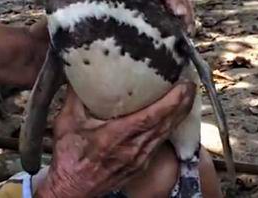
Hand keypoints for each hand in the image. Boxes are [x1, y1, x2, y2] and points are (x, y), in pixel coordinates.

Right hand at [35, 81, 195, 197]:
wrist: (71, 188)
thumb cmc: (69, 158)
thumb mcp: (66, 122)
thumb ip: (74, 96)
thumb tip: (76, 71)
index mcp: (116, 137)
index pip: (151, 118)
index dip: (170, 102)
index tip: (183, 86)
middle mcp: (132, 149)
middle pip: (165, 125)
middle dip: (182, 104)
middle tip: (191, 85)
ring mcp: (139, 159)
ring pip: (165, 134)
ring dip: (178, 115)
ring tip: (187, 97)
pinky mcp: (140, 165)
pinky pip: (159, 143)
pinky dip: (169, 128)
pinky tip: (172, 118)